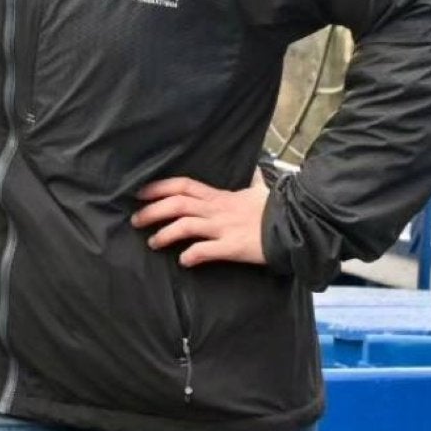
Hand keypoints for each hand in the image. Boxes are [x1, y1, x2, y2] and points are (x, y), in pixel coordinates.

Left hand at [131, 170, 268, 266]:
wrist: (295, 227)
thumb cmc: (275, 210)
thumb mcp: (260, 191)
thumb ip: (253, 181)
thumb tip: (257, 169)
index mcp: (219, 196)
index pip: (183, 186)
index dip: (159, 188)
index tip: (140, 192)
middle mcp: (217, 210)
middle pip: (177, 204)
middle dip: (153, 211)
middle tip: (135, 220)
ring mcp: (223, 228)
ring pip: (186, 226)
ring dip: (166, 234)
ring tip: (152, 243)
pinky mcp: (232, 247)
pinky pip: (206, 250)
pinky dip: (192, 255)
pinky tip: (183, 261)